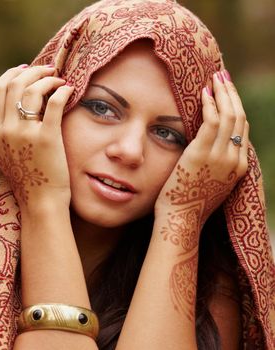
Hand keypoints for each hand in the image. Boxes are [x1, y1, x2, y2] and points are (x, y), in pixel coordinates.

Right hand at [0, 64, 74, 212]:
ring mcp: (25, 134)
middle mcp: (6, 130)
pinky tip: (69, 90)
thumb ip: (6, 131)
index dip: (12, 74)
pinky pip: (54, 103)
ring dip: (48, 79)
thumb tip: (16, 106)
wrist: (40, 203)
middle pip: (14, 84)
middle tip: (49, 70)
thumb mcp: (6, 154)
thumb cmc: (27, 179)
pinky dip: (62, 91)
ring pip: (32, 90)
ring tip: (60, 80)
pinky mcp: (47, 138)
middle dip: (33, 71)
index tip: (26, 69)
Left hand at [156, 70, 248, 234]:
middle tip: (223, 76)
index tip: (228, 93)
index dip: (236, 108)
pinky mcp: (201, 154)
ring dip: (222, 92)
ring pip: (228, 115)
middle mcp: (234, 160)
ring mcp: (220, 157)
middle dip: (232, 94)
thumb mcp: (209, 183)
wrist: (181, 220)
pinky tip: (203, 92)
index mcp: (239, 167)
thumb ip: (213, 164)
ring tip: (215, 76)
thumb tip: (205, 149)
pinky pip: (210, 121)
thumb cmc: (188, 205)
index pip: (243, 130)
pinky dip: (209, 104)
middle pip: (240, 118)